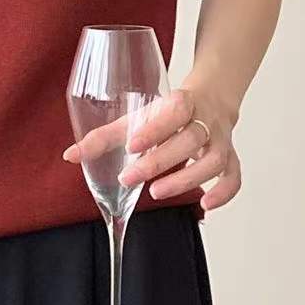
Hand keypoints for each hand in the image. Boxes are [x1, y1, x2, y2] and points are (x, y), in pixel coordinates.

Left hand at [61, 85, 239, 214]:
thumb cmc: (169, 112)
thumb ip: (106, 137)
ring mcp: (221, 140)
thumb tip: (70, 156)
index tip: (132, 145)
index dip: (156, 128)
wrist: (212, 100)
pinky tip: (205, 205)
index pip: (174, 110)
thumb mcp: (139, 117)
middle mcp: (205, 120)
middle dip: (160, 160)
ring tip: (158, 193)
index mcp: (183, 102)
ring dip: (187, 178)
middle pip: (190, 139)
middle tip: (131, 178)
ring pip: (214, 159)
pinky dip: (224, 192)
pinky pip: (234, 176)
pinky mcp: (230, 158)